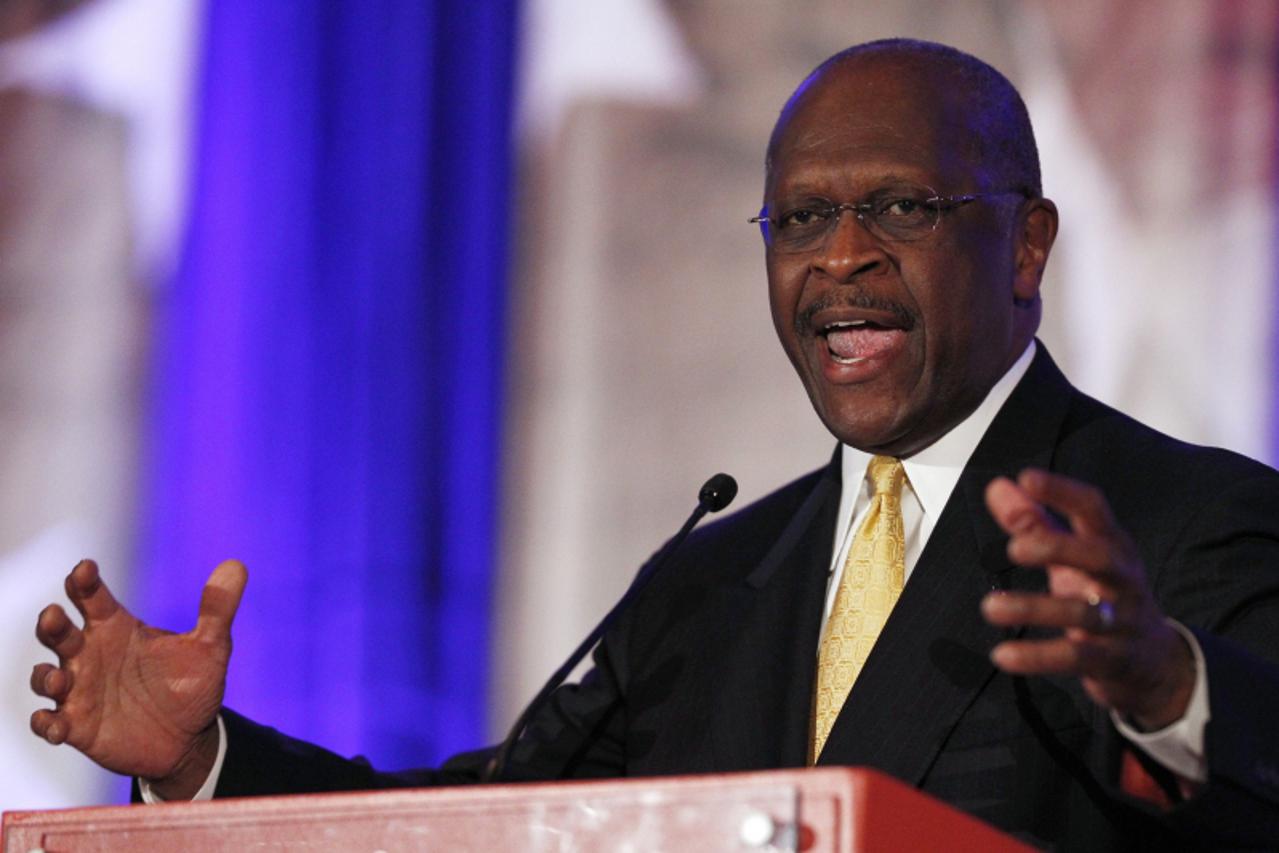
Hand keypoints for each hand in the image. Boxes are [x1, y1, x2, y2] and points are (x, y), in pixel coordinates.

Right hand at [30, 558, 246, 798]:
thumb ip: (217, 609)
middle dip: (51, 623)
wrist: (189, 739)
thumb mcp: (210, 647)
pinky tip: (56, 725)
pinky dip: (47, 724)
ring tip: (59, 677)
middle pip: (58, 632)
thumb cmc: (190, 684)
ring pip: (46, 676)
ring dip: (45, 676)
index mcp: (117, 628)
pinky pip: (49, 723)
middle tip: (54, 615)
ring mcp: (80, 691)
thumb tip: (236, 566)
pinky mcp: (77, 727)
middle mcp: (92, 655)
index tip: (85, 570)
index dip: (84, 582)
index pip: (93, 597)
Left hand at [981, 469, 1193, 729]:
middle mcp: (1122, 579)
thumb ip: (1033, 521)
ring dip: (1033, 609)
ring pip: (1083, 614)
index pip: (1094, 509)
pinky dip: (1039, 656)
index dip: (1063, 492)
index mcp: (1111, 544)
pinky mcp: (1113, 660)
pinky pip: (1077, 657)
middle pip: (1100, 557)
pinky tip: (1002, 655)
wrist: (1156, 663)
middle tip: (1014, 548)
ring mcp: (1121, 621)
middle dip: (1059, 548)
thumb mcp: (1072, 556)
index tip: (1028, 478)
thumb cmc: (1103, 595)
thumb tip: (996, 486)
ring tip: (990, 607)